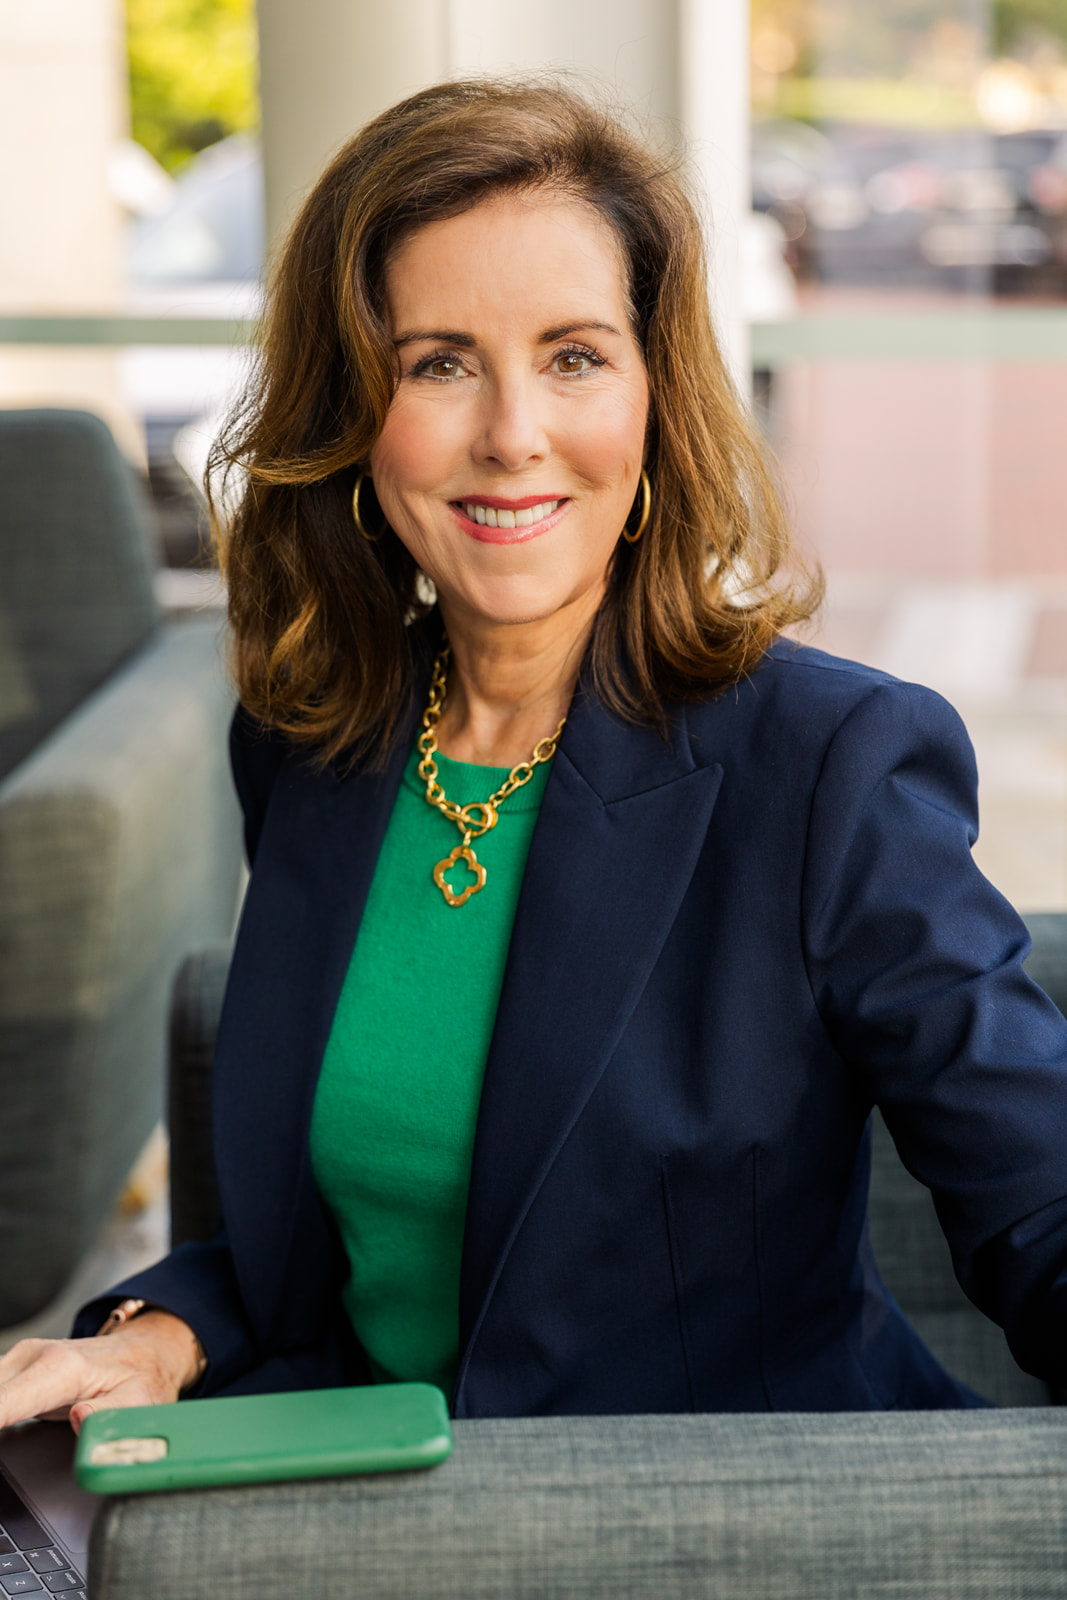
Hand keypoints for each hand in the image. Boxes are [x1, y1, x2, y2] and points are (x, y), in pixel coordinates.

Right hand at [0, 1311, 203, 1434]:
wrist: (143, 1350)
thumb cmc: (141, 1377)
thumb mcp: (138, 1401)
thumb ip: (106, 1413)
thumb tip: (79, 1418)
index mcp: (63, 1369)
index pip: (3, 1402)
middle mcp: (36, 1357)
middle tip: (6, 1457)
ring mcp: (23, 1358)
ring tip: (9, 1442)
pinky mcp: (16, 1366)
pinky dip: (0, 1407)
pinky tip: (7, 1422)